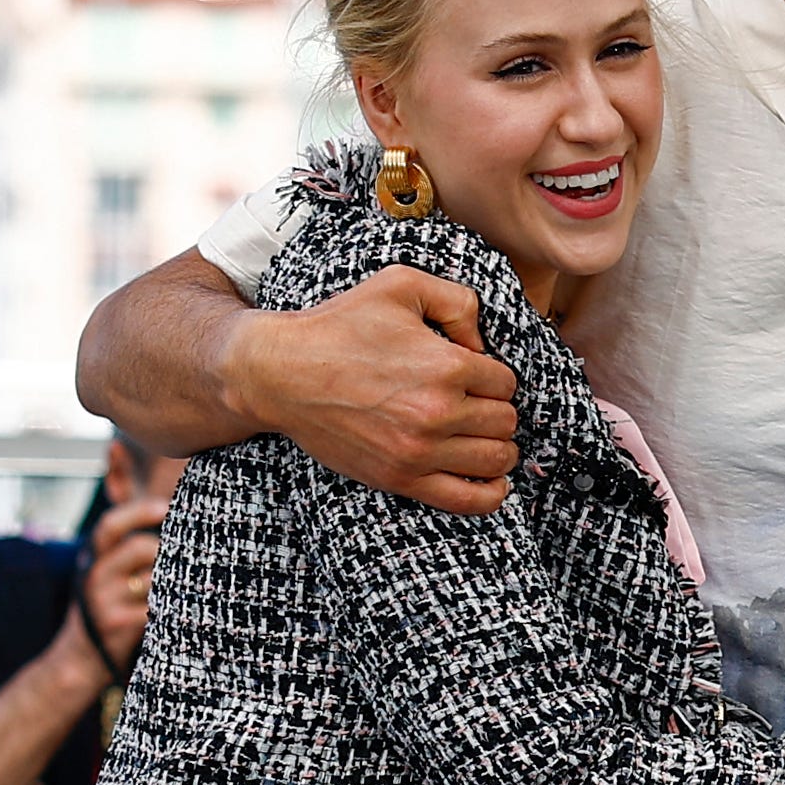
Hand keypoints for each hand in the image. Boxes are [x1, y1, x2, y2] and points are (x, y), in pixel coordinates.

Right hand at [55, 494, 166, 692]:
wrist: (78, 661)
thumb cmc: (104, 609)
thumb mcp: (104, 576)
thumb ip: (128, 553)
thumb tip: (178, 528)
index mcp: (91, 559)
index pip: (110, 525)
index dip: (138, 511)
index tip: (165, 506)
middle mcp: (93, 576)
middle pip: (140, 547)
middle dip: (168, 550)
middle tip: (185, 557)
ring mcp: (104, 602)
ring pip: (155, 577)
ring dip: (175, 580)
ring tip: (187, 585)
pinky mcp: (119, 624)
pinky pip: (158, 606)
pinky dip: (175, 605)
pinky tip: (182, 609)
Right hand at [226, 265, 520, 515]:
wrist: (279, 374)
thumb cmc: (339, 325)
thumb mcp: (401, 284)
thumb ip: (457, 300)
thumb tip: (483, 344)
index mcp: (446, 365)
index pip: (505, 382)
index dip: (493, 375)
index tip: (472, 372)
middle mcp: (438, 411)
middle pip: (505, 421)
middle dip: (496, 408)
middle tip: (474, 401)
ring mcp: (419, 450)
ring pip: (495, 459)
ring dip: (497, 447)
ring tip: (481, 435)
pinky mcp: (399, 479)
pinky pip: (468, 501)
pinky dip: (490, 495)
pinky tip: (493, 482)